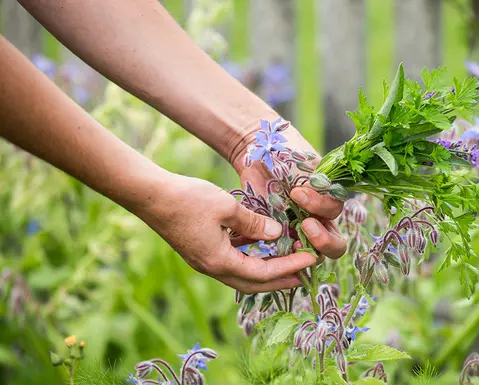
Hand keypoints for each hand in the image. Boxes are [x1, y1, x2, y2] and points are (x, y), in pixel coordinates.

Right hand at [138, 173, 316, 292]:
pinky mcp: (200, 251)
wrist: (150, 196)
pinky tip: (259, 246)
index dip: (289, 267)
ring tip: (286, 263)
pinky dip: (249, 258)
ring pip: (241, 275)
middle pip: (253, 283)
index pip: (263, 273)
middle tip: (304, 275)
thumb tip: (276, 234)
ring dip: (265, 272)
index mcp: (220, 261)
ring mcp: (204, 261)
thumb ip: (254, 223)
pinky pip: (231, 262)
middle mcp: (212, 267)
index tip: (311, 260)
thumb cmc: (188, 199)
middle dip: (280, 280)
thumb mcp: (227, 207)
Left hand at [236, 125, 346, 259]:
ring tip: (294, 243)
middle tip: (306, 225)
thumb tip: (316, 195)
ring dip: (308, 252)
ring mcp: (300, 231)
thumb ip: (318, 180)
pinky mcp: (279, 237)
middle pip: (335, 245)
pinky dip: (287, 257)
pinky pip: (288, 256)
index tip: (297, 192)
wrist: (260, 152)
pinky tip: (279, 248)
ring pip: (315, 255)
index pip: (335, 212)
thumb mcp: (306, 162)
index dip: (320, 206)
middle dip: (324, 240)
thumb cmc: (286, 153)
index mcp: (329, 200)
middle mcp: (319, 219)